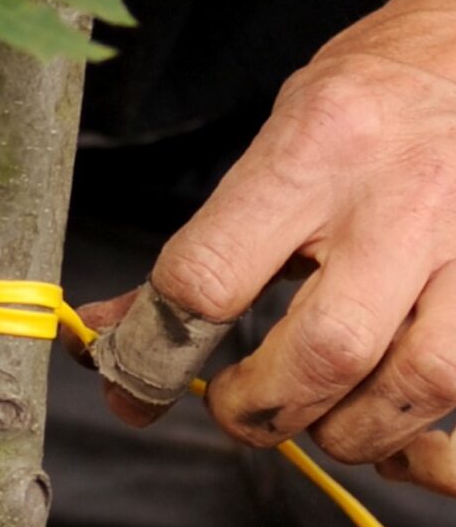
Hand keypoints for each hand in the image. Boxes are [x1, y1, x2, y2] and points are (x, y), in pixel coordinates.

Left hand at [78, 0, 455, 494]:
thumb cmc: (371, 98)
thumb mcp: (273, 144)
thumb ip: (204, 245)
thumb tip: (114, 329)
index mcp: (314, 148)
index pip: (209, 275)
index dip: (157, 349)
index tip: (139, 379)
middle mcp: (396, 195)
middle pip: (324, 350)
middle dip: (261, 407)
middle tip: (238, 409)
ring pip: (412, 383)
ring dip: (347, 428)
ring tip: (315, 413)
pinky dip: (411, 418)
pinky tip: (380, 408)